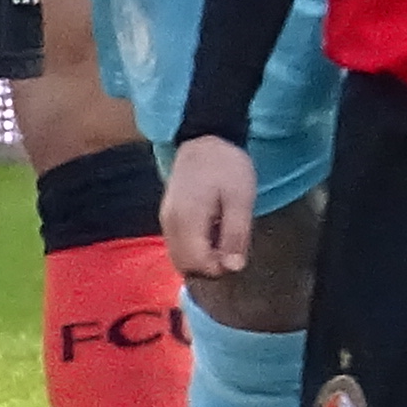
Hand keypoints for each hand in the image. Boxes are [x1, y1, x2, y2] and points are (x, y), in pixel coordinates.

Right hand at [162, 134, 257, 277]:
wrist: (204, 139)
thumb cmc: (226, 166)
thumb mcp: (241, 199)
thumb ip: (236, 235)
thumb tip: (233, 268)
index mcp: (187, 219)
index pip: (198, 264)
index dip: (220, 268)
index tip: (237, 253)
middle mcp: (170, 224)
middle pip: (186, 266)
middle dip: (210, 266)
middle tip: (231, 248)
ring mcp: (165, 220)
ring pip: (179, 258)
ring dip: (201, 259)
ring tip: (222, 237)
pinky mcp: (167, 217)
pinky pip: (177, 245)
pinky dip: (193, 249)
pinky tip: (211, 231)